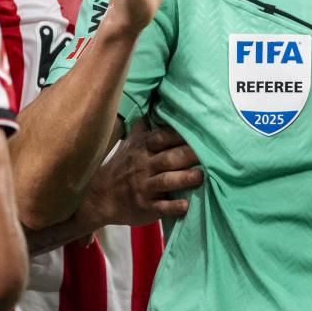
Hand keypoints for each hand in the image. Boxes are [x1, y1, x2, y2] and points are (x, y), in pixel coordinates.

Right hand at [85, 121, 202, 227]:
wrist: (100, 196)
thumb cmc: (121, 167)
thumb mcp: (130, 144)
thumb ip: (144, 127)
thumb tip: (154, 103)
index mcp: (142, 149)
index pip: (162, 138)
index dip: (180, 135)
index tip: (201, 132)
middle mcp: (143, 166)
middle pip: (168, 158)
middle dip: (188, 155)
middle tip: (211, 153)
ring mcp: (144, 188)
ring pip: (165, 181)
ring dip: (184, 178)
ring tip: (200, 176)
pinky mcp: (145, 207)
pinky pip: (161, 207)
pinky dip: (173, 206)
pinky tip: (186, 206)